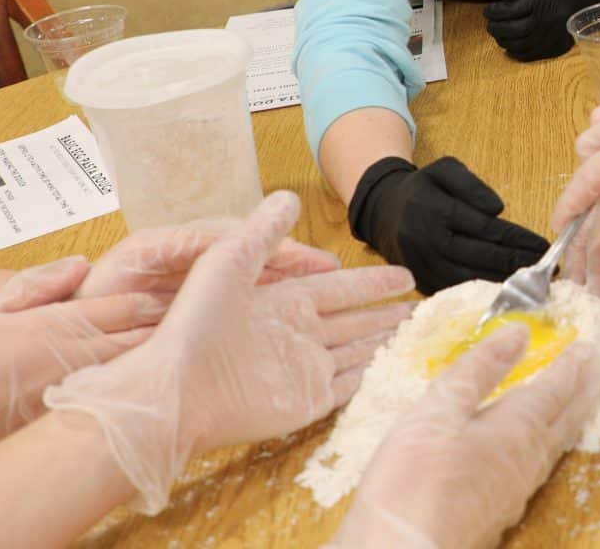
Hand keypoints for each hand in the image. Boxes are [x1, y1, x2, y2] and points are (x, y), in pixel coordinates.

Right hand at [0, 256, 166, 504]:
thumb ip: (39, 282)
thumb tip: (84, 263)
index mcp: (56, 326)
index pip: (127, 306)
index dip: (158, 297)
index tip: (181, 289)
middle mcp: (71, 361)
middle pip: (143, 340)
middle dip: (170, 327)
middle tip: (197, 316)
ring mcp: (73, 396)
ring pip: (133, 373)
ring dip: (157, 359)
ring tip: (183, 345)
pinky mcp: (67, 424)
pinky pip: (112, 402)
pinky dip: (133, 391)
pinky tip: (146, 385)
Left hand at [42, 192, 416, 513]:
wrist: (176, 389)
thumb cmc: (194, 323)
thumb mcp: (228, 260)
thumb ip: (263, 231)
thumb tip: (289, 196)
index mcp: (284, 301)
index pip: (340, 288)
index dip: (372, 282)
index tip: (405, 275)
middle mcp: (297, 334)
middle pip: (354, 320)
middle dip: (386, 313)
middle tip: (422, 307)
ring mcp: (303, 370)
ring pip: (357, 352)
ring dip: (385, 342)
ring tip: (418, 334)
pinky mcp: (304, 403)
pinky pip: (348, 387)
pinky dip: (372, 376)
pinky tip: (394, 367)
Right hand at [335, 325, 599, 548]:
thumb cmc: (413, 478)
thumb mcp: (440, 409)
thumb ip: (480, 369)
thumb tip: (519, 333)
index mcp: (515, 429)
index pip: (555, 389)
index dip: (572, 365)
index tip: (590, 347)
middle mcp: (525, 461)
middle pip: (564, 420)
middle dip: (583, 392)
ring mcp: (514, 492)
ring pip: (552, 448)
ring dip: (569, 421)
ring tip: (577, 406)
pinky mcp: (496, 514)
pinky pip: (535, 471)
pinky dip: (545, 449)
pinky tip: (533, 455)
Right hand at [349, 156, 548, 294]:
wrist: (383, 213)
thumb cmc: (421, 189)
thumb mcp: (443, 170)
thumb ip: (471, 184)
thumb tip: (497, 209)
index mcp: (432, 210)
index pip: (485, 228)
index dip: (517, 239)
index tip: (543, 245)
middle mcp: (425, 242)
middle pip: (481, 256)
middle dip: (518, 262)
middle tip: (549, 267)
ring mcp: (421, 267)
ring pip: (472, 278)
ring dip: (506, 280)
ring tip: (536, 280)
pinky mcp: (421, 284)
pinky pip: (458, 290)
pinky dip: (485, 290)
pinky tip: (508, 286)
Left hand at [482, 0, 599, 60]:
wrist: (583, 0)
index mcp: (541, 0)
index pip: (510, 10)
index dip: (494, 12)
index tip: (488, 10)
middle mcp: (545, 20)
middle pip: (512, 30)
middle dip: (495, 28)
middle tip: (490, 24)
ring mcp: (550, 37)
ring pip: (518, 45)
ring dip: (503, 40)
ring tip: (499, 33)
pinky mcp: (554, 48)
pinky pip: (529, 55)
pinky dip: (515, 51)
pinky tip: (511, 43)